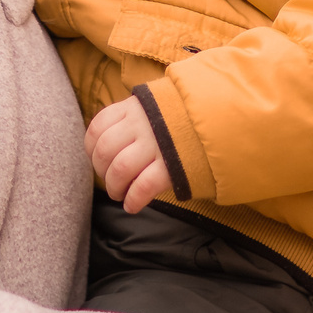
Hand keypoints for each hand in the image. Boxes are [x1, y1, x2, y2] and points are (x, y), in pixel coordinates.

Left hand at [85, 96, 172, 212]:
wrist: (221, 117)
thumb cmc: (182, 117)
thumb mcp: (155, 106)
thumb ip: (132, 117)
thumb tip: (107, 140)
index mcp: (134, 107)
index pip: (98, 128)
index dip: (91, 149)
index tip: (98, 160)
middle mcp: (142, 124)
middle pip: (105, 151)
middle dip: (102, 172)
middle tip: (111, 181)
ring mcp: (157, 144)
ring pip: (121, 169)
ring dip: (115, 187)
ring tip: (120, 194)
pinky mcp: (172, 166)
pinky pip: (144, 186)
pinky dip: (133, 200)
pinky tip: (132, 205)